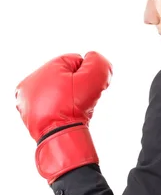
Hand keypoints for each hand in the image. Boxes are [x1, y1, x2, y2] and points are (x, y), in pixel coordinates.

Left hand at [15, 51, 112, 183]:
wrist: (59, 136)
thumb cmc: (74, 108)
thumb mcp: (93, 79)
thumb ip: (99, 63)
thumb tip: (93, 58)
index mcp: (46, 68)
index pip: (76, 62)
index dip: (87, 76)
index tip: (86, 91)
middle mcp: (32, 80)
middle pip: (65, 77)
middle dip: (76, 87)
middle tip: (78, 101)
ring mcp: (27, 98)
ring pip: (57, 92)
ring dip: (66, 98)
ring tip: (70, 109)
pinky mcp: (28, 114)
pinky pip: (49, 106)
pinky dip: (58, 110)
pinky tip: (62, 115)